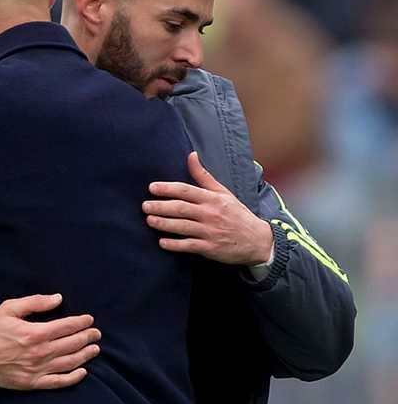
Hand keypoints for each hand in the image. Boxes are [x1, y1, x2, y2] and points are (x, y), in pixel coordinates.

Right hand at [0, 294, 100, 389]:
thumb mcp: (10, 308)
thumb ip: (35, 303)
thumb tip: (58, 299)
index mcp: (35, 332)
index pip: (66, 326)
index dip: (81, 322)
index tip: (89, 320)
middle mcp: (40, 352)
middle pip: (72, 344)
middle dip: (87, 337)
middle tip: (96, 334)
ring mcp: (38, 369)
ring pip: (69, 363)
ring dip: (85, 355)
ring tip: (94, 349)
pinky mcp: (33, 383)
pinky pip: (59, 382)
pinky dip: (73, 378)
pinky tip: (82, 372)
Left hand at [143, 151, 273, 265]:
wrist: (258, 240)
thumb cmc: (237, 214)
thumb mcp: (223, 192)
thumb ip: (203, 176)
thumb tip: (191, 155)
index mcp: (212, 198)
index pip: (186, 190)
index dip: (168, 188)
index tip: (152, 188)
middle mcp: (210, 214)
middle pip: (181, 208)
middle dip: (161, 206)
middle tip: (145, 206)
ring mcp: (210, 231)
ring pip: (183, 226)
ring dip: (164, 223)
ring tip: (149, 220)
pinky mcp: (210, 248)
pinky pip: (189, 246)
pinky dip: (175, 244)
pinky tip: (162, 242)